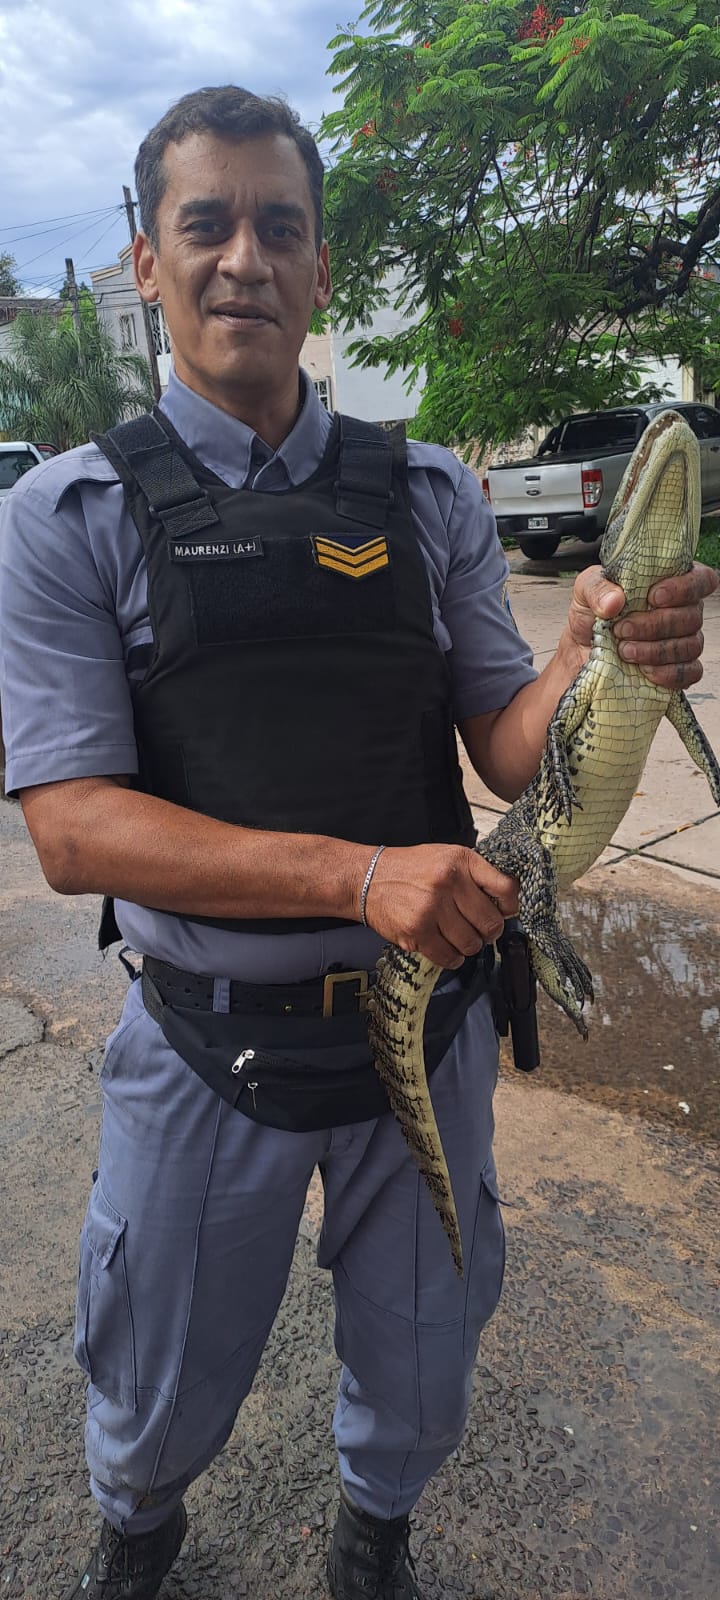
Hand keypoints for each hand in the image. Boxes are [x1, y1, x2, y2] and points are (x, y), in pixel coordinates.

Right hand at [363, 844, 518, 968]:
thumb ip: (474, 875)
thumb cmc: (408, 869)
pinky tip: (445, 946)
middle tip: (479, 929)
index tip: (505, 911)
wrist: (367, 878)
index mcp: (460, 861)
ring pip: (472, 944)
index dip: (510, 905)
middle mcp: (448, 882)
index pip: (506, 888)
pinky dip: (452, 957)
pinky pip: (449, 957)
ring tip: (457, 936)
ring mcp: (432, 908)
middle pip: (491, 923)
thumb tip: (505, 902)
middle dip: (488, 932)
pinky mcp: (417, 931)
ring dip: (468, 945)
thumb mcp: (446, 857)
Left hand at [566, 561, 717, 688]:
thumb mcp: (585, 591)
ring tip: (624, 651)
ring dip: (655, 650)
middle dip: (655, 625)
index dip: (685, 588)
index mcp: (670, 583)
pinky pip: (690, 673)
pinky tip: (644, 670)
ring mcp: (685, 641)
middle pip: (692, 617)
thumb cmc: (592, 614)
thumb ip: (597, 589)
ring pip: (690, 645)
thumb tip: (615, 601)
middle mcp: (684, 610)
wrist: (582, 651)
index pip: (702, 580)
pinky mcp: (679, 670)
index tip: (653, 597)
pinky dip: (668, 673)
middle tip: (622, 629)